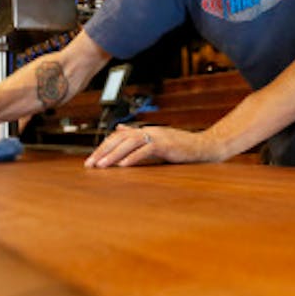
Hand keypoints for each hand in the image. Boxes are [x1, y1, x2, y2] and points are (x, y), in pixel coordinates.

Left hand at [84, 125, 224, 168]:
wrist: (203, 147)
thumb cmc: (180, 146)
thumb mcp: (155, 140)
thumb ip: (137, 136)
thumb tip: (118, 130)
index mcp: (144, 131)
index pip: (118, 137)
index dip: (104, 147)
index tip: (92, 160)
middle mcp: (148, 131)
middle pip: (120, 139)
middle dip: (103, 151)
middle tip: (90, 164)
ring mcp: (157, 136)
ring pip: (129, 143)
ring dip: (114, 155)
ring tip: (102, 165)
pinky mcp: (166, 145)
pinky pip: (145, 150)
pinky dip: (133, 157)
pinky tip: (123, 165)